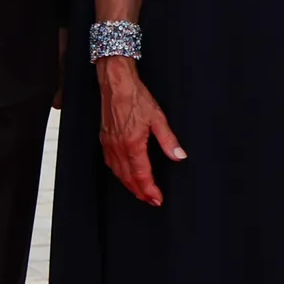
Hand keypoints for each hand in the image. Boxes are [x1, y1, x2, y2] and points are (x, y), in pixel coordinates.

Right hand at [98, 59, 182, 206]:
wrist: (116, 83)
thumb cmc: (136, 97)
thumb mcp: (158, 118)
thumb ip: (168, 140)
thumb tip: (179, 156)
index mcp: (133, 144)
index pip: (142, 175)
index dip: (150, 190)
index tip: (157, 199)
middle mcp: (119, 147)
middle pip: (129, 178)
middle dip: (140, 192)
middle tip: (151, 200)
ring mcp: (110, 144)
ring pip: (118, 173)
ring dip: (129, 185)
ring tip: (140, 192)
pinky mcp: (104, 139)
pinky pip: (110, 163)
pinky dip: (118, 173)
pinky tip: (123, 174)